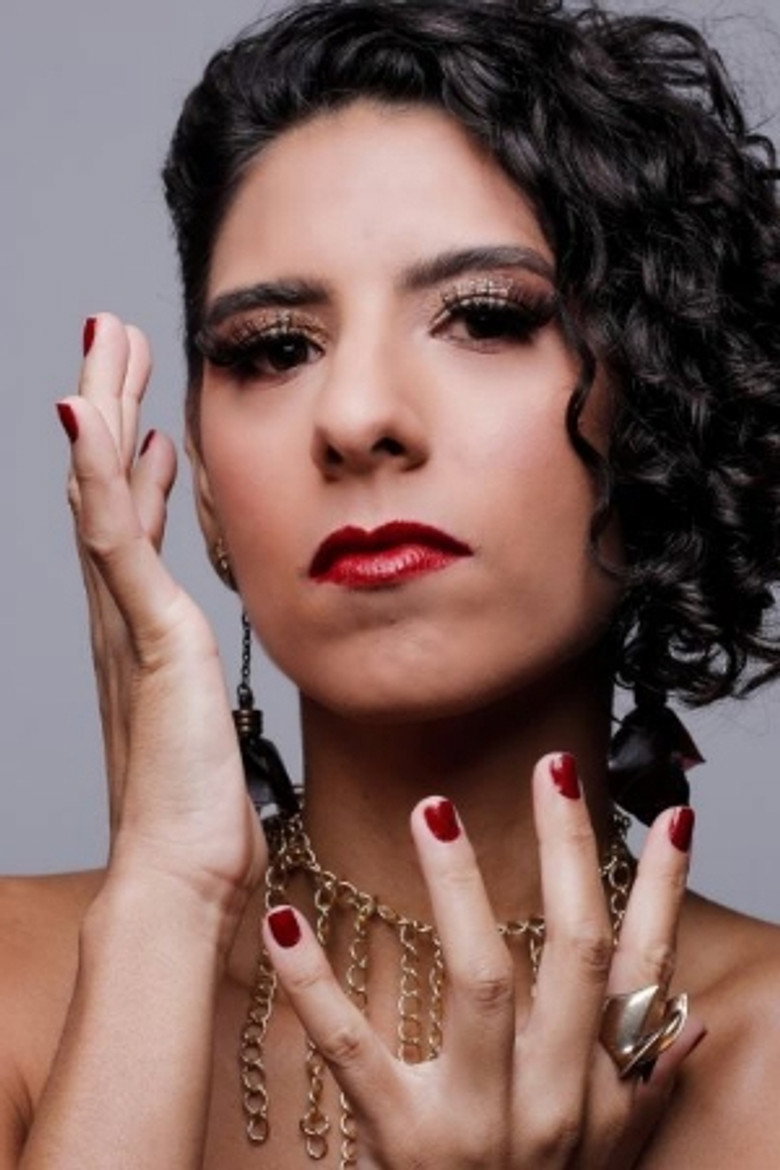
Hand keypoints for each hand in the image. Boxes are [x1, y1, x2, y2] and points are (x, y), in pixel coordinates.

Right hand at [58, 313, 265, 924]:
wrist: (186, 880)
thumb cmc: (201, 819)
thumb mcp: (211, 731)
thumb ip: (204, 687)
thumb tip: (209, 660)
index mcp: (143, 638)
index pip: (130, 529)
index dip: (129, 464)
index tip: (145, 411)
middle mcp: (122, 623)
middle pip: (105, 492)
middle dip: (108, 409)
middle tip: (112, 340)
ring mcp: (127, 627)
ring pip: (102, 494)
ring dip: (102, 413)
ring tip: (105, 345)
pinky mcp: (148, 638)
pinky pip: (113, 540)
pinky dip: (98, 475)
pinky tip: (94, 416)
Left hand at [261, 754, 702, 1167]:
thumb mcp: (607, 1154)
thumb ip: (645, 1084)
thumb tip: (689, 1016)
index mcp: (597, 1089)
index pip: (645, 970)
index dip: (665, 890)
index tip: (672, 814)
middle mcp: (552, 1099)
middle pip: (574, 951)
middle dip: (571, 853)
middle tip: (553, 768)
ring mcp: (477, 1120)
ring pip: (484, 981)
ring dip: (462, 889)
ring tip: (437, 809)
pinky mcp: (400, 1140)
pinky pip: (354, 1049)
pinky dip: (317, 982)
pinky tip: (288, 919)